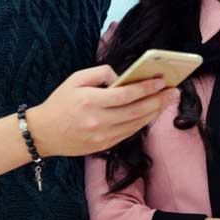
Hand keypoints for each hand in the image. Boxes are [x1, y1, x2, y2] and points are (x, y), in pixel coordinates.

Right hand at [27, 65, 172, 156]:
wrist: (44, 133)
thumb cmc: (60, 102)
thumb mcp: (75, 79)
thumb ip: (100, 73)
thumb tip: (122, 77)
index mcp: (90, 101)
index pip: (126, 95)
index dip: (146, 88)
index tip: (161, 81)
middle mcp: (98, 120)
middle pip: (136, 111)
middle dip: (158, 100)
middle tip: (175, 91)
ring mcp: (102, 136)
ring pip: (136, 124)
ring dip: (154, 112)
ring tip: (167, 101)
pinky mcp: (104, 146)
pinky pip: (129, 133)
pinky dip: (142, 123)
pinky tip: (151, 113)